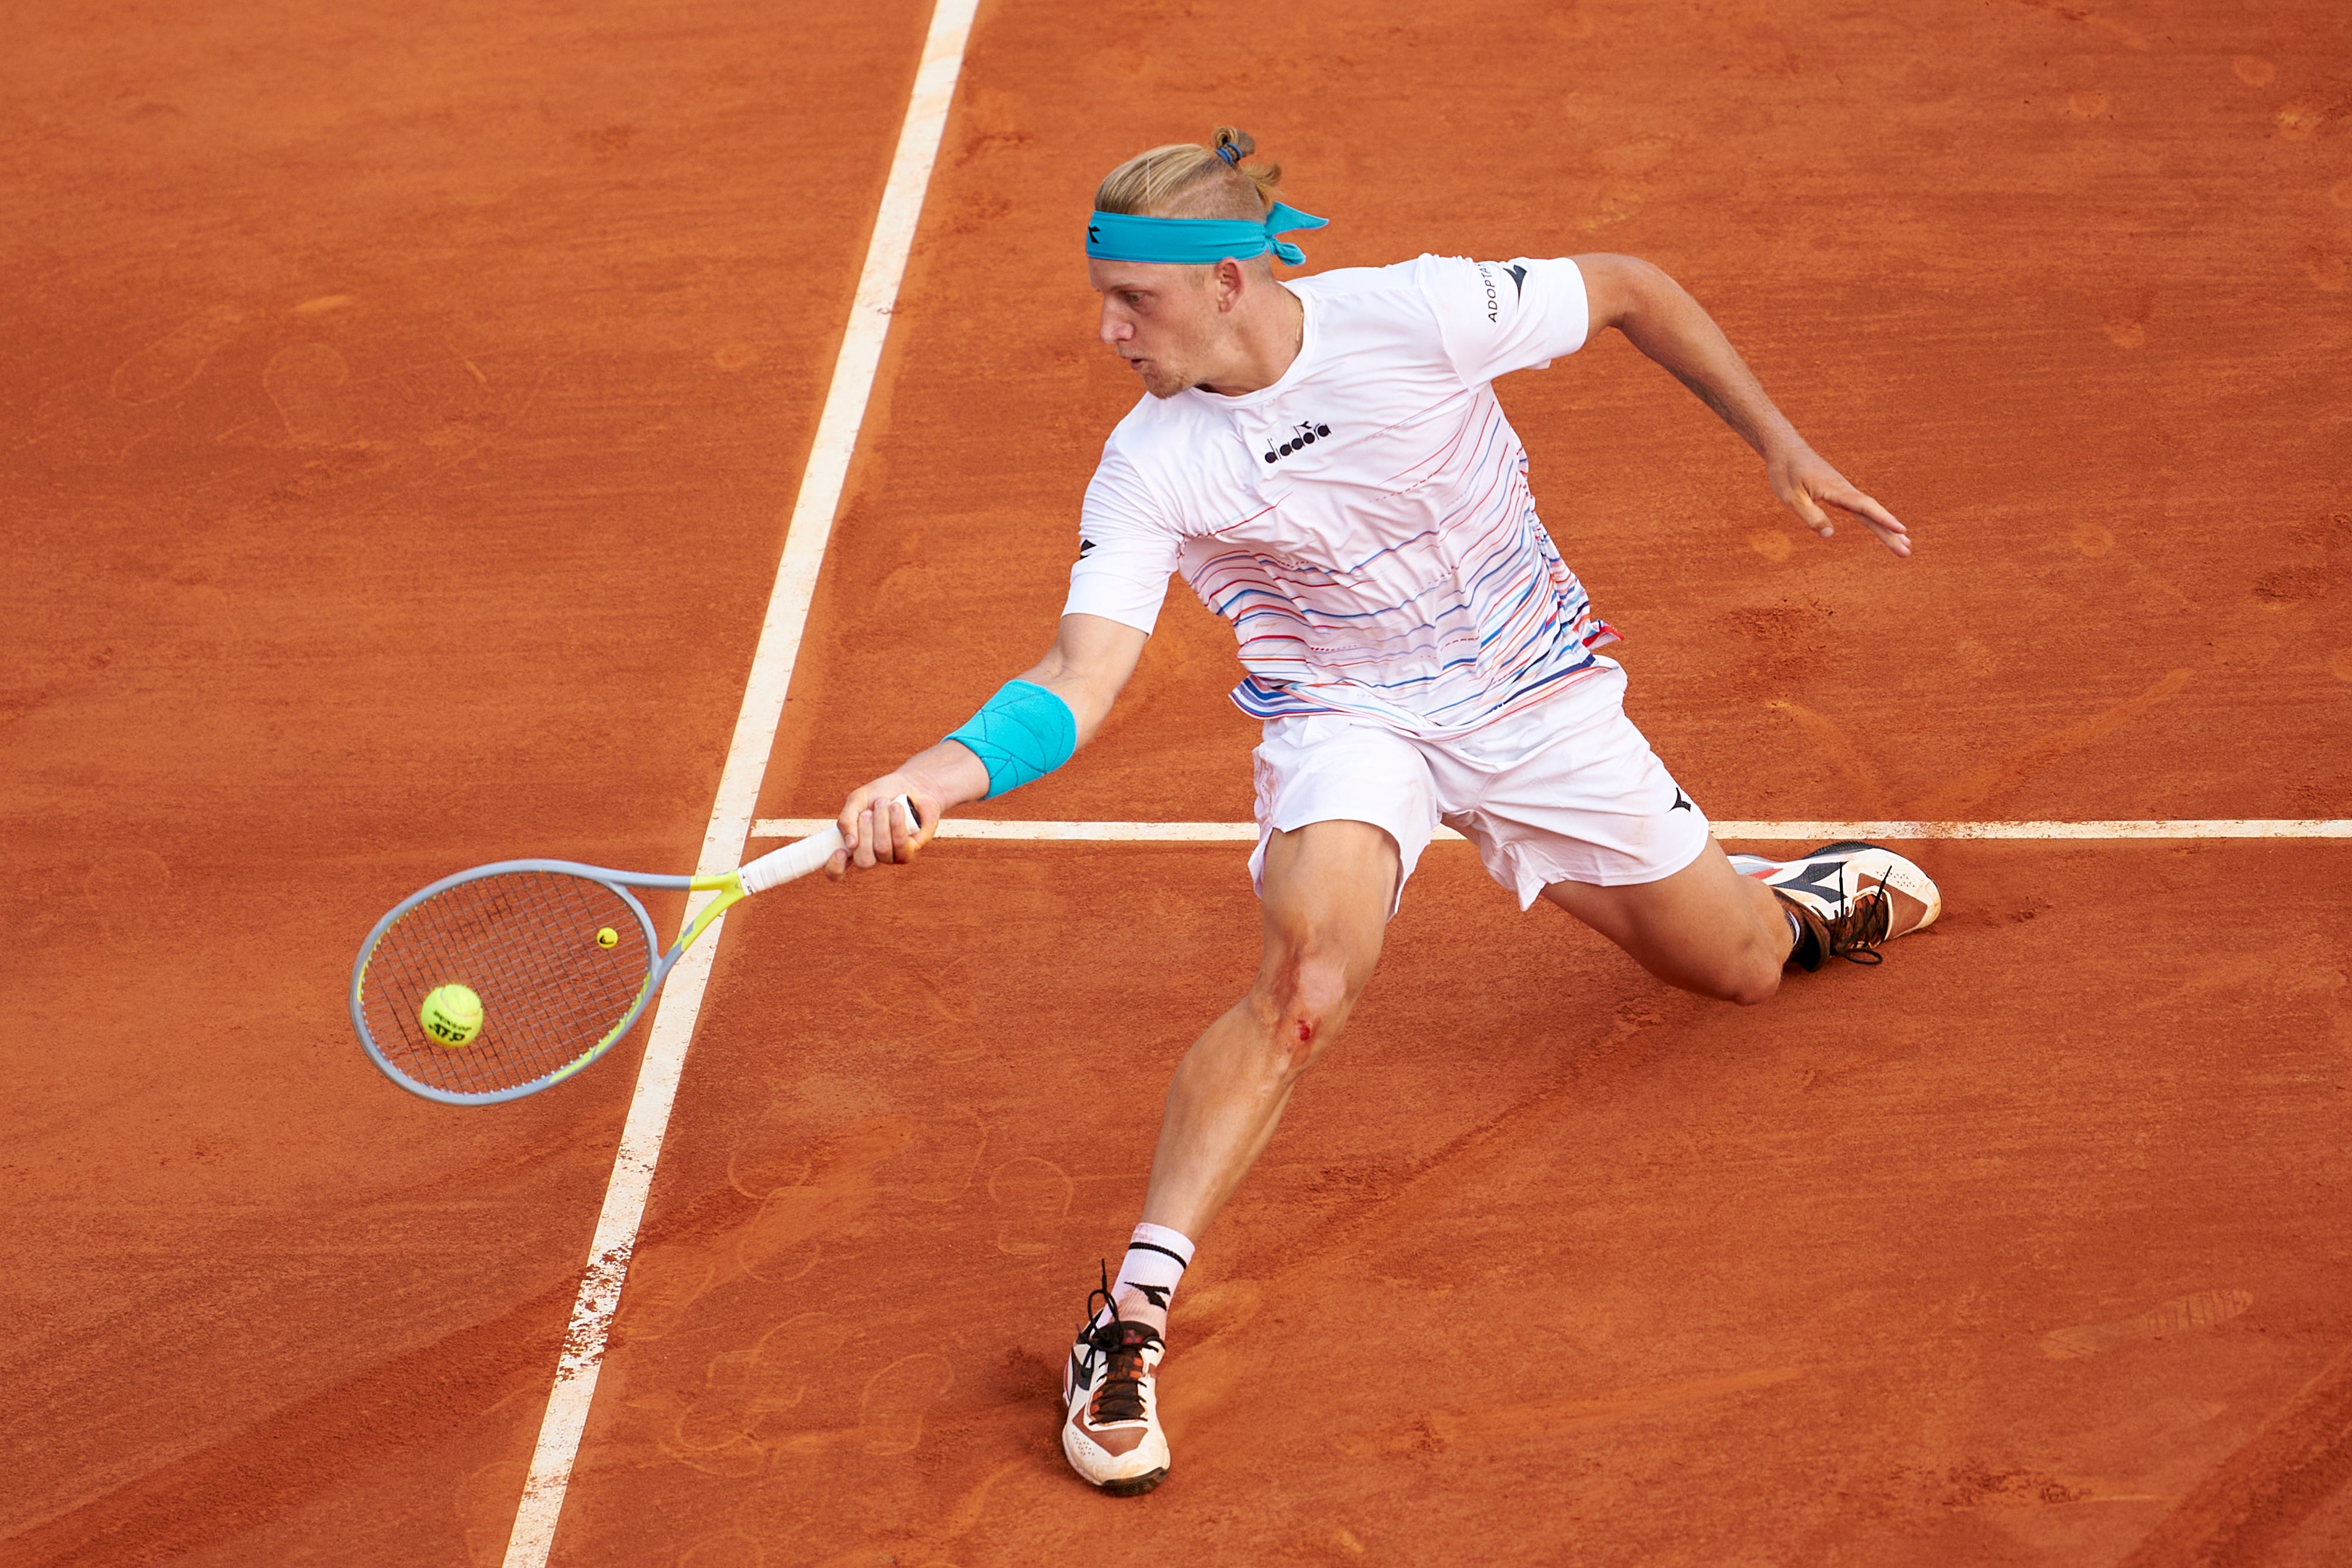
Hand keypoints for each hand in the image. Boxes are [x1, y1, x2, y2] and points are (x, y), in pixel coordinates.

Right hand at [828, 778, 935, 878]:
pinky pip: (900, 844)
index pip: (837, 871)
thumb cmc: (881, 794)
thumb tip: (849, 844)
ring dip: (881, 822)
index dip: (835, 867)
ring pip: (882, 849)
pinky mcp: (908, 852)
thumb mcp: (857, 800)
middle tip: (868, 812)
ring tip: (884, 803)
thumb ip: (846, 819)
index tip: (839, 851)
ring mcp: (890, 856)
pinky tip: (897, 808)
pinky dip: (896, 823)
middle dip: (865, 833)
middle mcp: (870, 855)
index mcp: (851, 846)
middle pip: (863, 861)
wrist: (909, 785)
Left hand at [1767, 444, 1909, 556]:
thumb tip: (1830, 535)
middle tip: (1906, 551)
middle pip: (1872, 513)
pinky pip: (1861, 508)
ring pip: (1869, 511)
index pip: (1864, 506)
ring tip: (1904, 544)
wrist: (1786, 450)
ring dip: (1886, 528)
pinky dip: (1874, 519)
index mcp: (1836, 489)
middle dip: (1890, 533)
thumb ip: (1811, 516)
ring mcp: (1844, 491)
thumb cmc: (1786, 472)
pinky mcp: (1840, 493)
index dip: (1883, 519)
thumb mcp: (1791, 497)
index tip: (1901, 529)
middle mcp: (1845, 489)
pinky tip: (1883, 528)